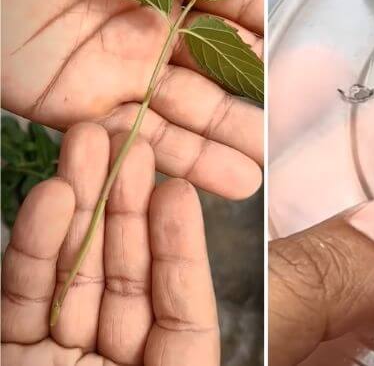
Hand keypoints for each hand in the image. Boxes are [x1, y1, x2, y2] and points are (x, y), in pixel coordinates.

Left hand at [1, 0, 263, 199]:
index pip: (231, 23)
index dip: (263, 53)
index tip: (300, 83)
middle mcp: (150, 32)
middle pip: (212, 79)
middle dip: (249, 110)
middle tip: (284, 142)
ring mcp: (116, 73)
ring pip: (182, 118)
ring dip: (221, 147)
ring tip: (259, 176)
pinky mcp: (78, 108)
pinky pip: (135, 141)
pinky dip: (179, 162)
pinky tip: (224, 180)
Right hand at [1, 123, 218, 364]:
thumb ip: (192, 327)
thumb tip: (239, 255)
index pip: (182, 300)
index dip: (181, 243)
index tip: (177, 186)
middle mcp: (117, 358)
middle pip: (125, 272)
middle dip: (125, 204)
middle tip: (129, 140)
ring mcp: (60, 355)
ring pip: (73, 269)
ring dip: (80, 204)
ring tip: (88, 142)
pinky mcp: (11, 353)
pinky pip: (22, 294)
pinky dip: (33, 244)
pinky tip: (51, 194)